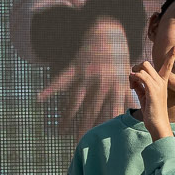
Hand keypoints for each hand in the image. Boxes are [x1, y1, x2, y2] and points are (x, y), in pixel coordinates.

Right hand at [36, 20, 133, 137]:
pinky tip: (40, 98)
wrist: (108, 31)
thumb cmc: (119, 56)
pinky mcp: (76, 66)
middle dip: (85, 127)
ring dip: (66, 116)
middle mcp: (101, 81)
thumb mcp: (127, 75)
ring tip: (60, 131)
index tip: (102, 140)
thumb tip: (134, 114)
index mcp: (116, 85)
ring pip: (75, 99)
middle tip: (79, 143)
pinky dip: (50, 89)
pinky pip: (62, 80)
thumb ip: (128, 94)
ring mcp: (87, 74)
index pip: (111, 110)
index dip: (106, 126)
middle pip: (91, 109)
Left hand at [127, 60, 172, 136]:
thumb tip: (133, 79)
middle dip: (136, 69)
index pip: (167, 65)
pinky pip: (141, 76)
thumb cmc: (152, 112)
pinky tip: (131, 86)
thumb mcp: (145, 97)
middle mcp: (161, 82)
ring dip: (133, 74)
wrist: (157, 124)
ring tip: (131, 86)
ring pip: (143, 67)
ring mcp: (158, 85)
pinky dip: (133, 78)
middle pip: (146, 63)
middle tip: (132, 82)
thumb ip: (140, 87)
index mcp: (162, 83)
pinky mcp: (153, 90)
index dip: (171, 55)